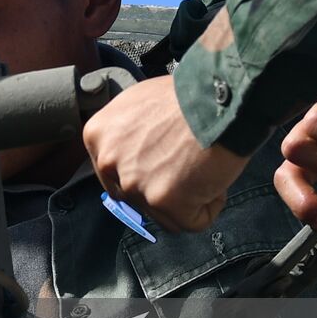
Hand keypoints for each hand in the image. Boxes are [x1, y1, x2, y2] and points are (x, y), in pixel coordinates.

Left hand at [84, 75, 250, 231]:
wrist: (219, 98)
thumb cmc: (188, 95)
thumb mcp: (139, 103)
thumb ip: (126, 134)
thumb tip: (134, 155)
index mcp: (97, 135)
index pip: (114, 174)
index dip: (145, 172)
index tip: (164, 160)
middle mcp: (108, 162)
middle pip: (136, 197)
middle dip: (163, 188)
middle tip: (187, 163)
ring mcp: (133, 184)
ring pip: (163, 213)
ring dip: (187, 198)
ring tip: (203, 167)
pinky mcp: (162, 201)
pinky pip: (191, 222)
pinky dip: (209, 206)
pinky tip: (214, 178)